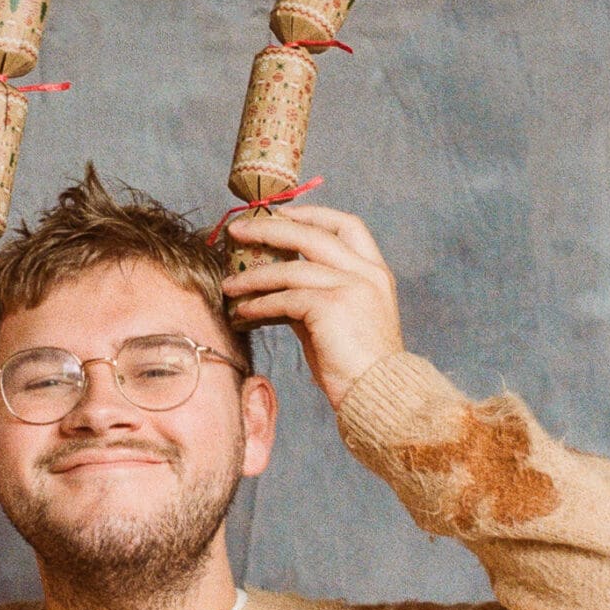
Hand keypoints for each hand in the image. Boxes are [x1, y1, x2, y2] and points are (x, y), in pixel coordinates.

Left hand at [219, 205, 403, 408]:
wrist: (380, 396)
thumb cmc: (358, 367)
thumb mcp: (339, 322)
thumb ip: (314, 298)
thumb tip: (274, 290)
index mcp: (375, 272)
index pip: (346, 224)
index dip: (310, 213)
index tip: (279, 214)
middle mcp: (366, 273)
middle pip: (311, 234)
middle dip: (270, 228)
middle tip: (237, 231)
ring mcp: (351, 287)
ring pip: (291, 269)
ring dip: (254, 277)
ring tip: (229, 285)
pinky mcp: (331, 307)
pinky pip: (285, 299)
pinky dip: (260, 304)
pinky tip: (243, 312)